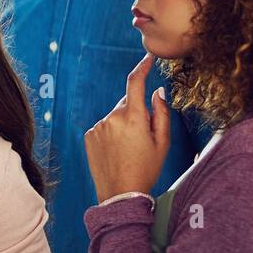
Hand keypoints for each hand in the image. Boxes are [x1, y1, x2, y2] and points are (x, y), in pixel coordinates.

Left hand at [84, 52, 170, 202]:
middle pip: (127, 103)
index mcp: (133, 117)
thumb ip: (161, 113)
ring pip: (116, 116)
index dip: (141, 67)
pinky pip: (105, 126)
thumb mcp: (163, 142)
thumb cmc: (146, 169)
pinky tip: (116, 151)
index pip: (135, 83)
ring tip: (128, 149)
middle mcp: (112, 118)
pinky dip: (112, 133)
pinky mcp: (89, 135)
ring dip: (123, 124)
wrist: (120, 193)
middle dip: (136, 112)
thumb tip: (157, 91)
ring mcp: (98, 126)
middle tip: (143, 137)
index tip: (147, 58)